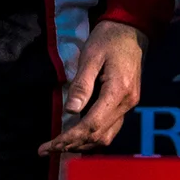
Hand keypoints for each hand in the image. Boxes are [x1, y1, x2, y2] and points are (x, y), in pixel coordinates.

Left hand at [41, 20, 145, 155]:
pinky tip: (77, 136)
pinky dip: (93, 137)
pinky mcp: (126, 104)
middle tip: (48, 148)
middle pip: (99, 135)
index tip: (50, 145)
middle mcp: (127, 103)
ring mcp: (129, 105)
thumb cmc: (108, 39)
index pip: (92, 124)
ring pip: (106, 137)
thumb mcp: (91, 57)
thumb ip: (81, 85)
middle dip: (72, 145)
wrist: (132, 31)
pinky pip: (111, 128)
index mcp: (118, 91)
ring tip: (59, 146)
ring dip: (83, 144)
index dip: (70, 137)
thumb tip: (70, 111)